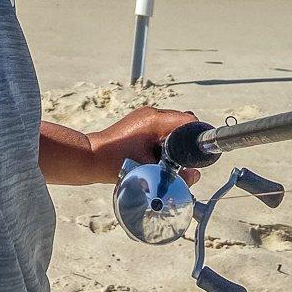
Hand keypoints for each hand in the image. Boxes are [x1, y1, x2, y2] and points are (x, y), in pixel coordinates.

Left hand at [87, 105, 201, 185]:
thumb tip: (196, 176)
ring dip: (174, 144)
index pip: (189, 121)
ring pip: (171, 129)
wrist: (91, 159)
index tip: (200, 152)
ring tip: (168, 161)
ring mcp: (143, 118)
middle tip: (182, 161)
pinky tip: (157, 158)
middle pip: (182, 124)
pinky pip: (160, 131)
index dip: (197, 136)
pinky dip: (163, 144)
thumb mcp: (149, 170)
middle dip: (185, 143)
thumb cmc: (114, 162)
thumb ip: (176, 174)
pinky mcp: (139, 125)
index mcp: (155, 119)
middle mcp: (150, 114)